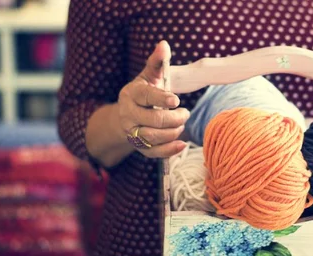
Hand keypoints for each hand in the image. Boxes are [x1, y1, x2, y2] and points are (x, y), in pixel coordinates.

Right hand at [117, 41, 188, 157]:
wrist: (127, 115)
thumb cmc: (144, 92)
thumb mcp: (149, 76)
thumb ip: (157, 62)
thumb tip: (164, 44)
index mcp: (131, 94)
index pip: (146, 97)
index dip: (161, 99)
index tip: (176, 100)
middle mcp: (128, 115)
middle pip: (153, 121)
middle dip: (174, 118)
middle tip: (185, 113)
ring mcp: (133, 132)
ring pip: (153, 137)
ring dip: (173, 132)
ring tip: (182, 124)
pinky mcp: (140, 147)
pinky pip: (154, 153)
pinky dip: (170, 150)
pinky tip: (182, 144)